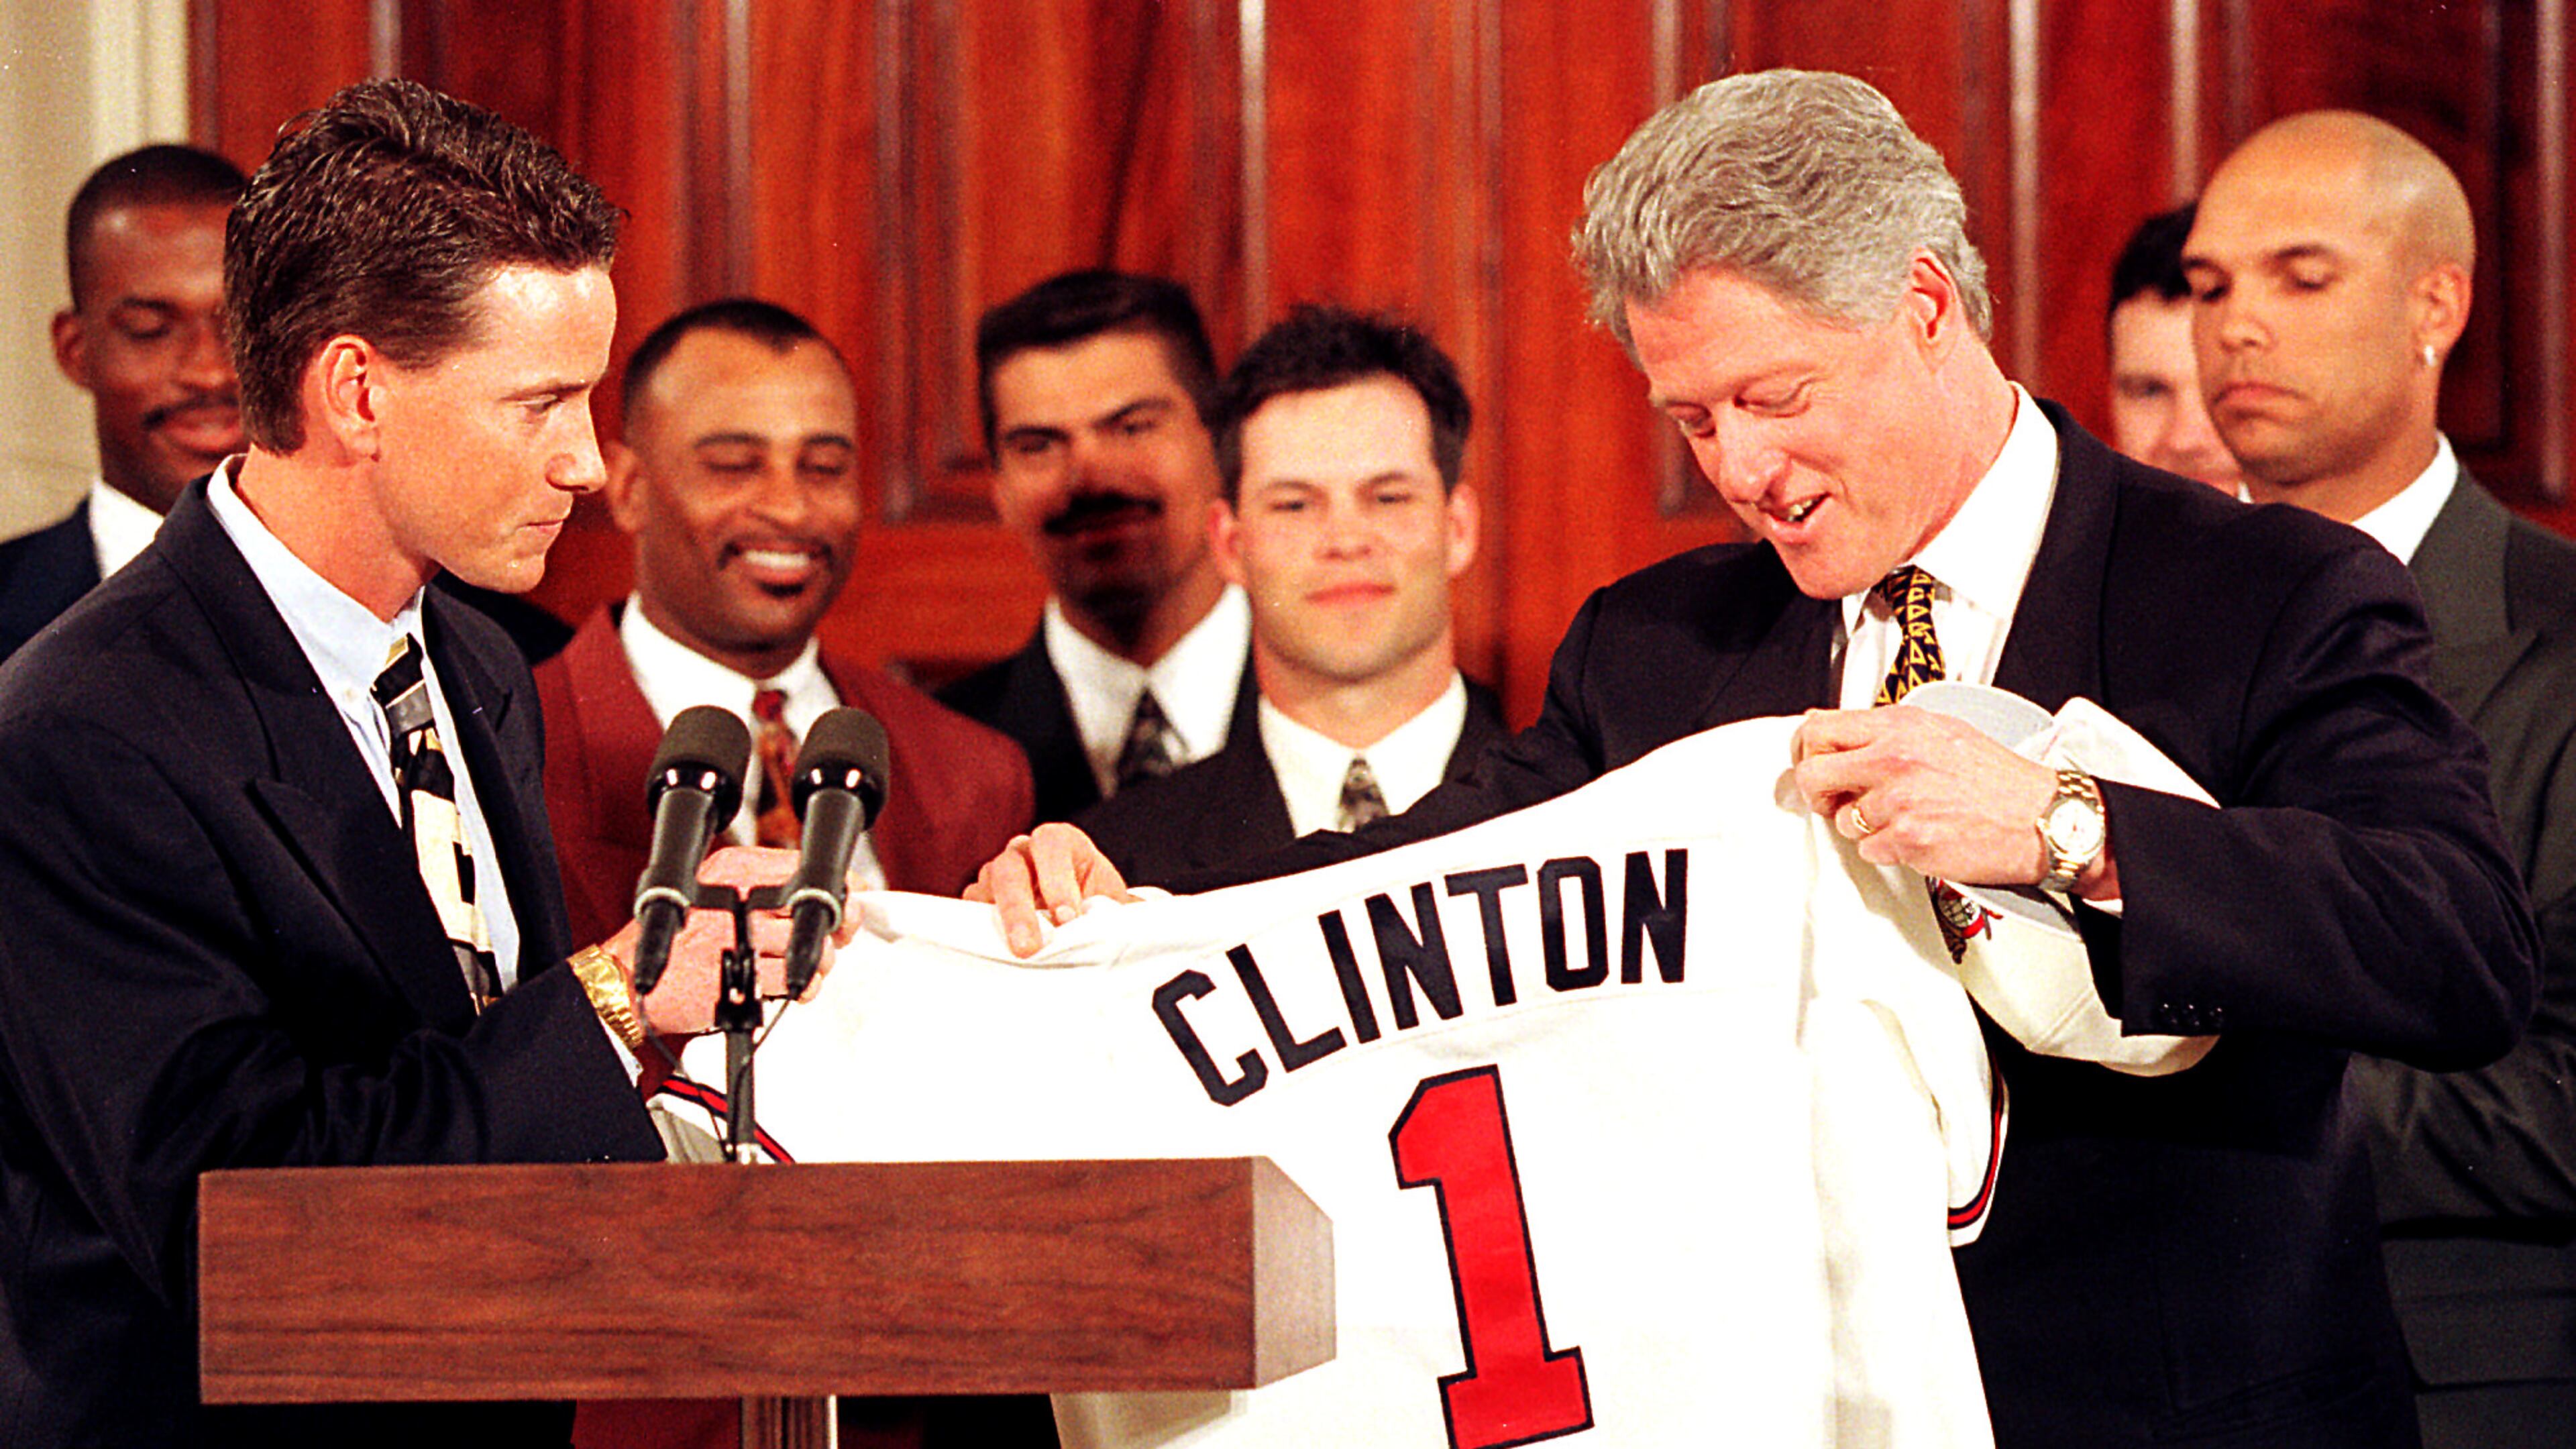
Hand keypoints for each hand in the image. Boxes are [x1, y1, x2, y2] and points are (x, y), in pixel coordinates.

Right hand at [599, 845, 824, 1035]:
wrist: (632, 976)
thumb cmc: (679, 935)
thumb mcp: (718, 889)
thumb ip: (770, 887)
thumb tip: (839, 894)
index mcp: (737, 866)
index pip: (807, 867)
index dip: (839, 890)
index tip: (848, 904)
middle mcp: (739, 895)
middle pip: (816, 907)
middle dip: (835, 930)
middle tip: (831, 941)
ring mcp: (739, 934)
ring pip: (812, 946)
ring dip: (818, 963)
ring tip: (800, 967)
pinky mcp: (740, 973)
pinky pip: (796, 980)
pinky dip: (802, 987)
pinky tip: (788, 987)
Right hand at [964, 823, 1136, 956]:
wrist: (1078, 919)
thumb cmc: (1096, 903)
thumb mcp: (1112, 902)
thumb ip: (1114, 910)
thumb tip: (1122, 928)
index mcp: (1060, 842)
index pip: (1051, 846)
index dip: (1057, 880)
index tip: (1068, 918)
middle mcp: (1023, 853)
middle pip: (1009, 870)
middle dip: (1019, 911)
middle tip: (1029, 948)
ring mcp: (995, 876)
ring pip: (984, 891)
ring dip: (997, 925)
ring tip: (1012, 957)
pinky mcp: (979, 903)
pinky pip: (969, 915)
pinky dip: (980, 935)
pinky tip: (996, 957)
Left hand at [1790, 706, 2111, 890]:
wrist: (2041, 817)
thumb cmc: (1999, 780)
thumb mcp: (1942, 732)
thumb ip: (1888, 732)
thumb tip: (1841, 735)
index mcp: (1900, 726)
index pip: (1819, 728)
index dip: (1806, 750)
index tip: (1810, 762)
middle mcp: (1894, 759)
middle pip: (1812, 774)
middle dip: (1818, 792)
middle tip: (1835, 799)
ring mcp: (1899, 801)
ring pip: (1842, 819)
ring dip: (1864, 825)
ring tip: (1903, 817)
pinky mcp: (1907, 839)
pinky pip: (1869, 849)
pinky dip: (1888, 849)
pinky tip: (1917, 836)